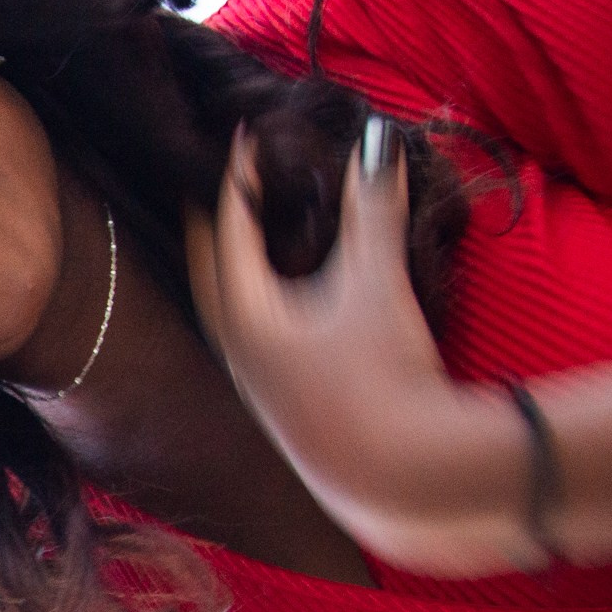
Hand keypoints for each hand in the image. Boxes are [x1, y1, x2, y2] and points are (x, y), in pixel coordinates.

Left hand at [188, 121, 530, 574]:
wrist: (403, 473)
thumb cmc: (384, 372)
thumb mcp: (377, 281)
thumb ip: (373, 208)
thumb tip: (377, 138)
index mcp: (245, 317)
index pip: (227, 230)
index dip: (237, 178)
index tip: (243, 137)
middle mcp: (236, 352)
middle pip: (208, 273)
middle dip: (215, 223)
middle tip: (220, 181)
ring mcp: (254, 385)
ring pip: (223, 311)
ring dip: (229, 268)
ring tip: (243, 233)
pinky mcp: (280, 407)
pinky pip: (249, 339)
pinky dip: (253, 304)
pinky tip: (277, 303)